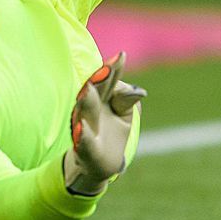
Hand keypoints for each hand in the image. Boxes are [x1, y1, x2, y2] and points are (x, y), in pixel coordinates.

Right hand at [62, 52, 146, 196]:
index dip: (114, 69)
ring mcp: (84, 127)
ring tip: (87, 90)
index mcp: (100, 98)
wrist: (98, 164)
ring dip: (85, 101)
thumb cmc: (110, 132)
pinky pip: (83, 141)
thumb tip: (139, 92)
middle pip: (93, 91)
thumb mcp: (123, 115)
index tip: (122, 55)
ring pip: (84, 112)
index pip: (108, 81)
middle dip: (98, 79)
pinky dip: (81, 135)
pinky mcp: (84, 149)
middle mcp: (89, 109)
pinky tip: (81, 128)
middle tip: (106, 69)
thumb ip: (125, 100)